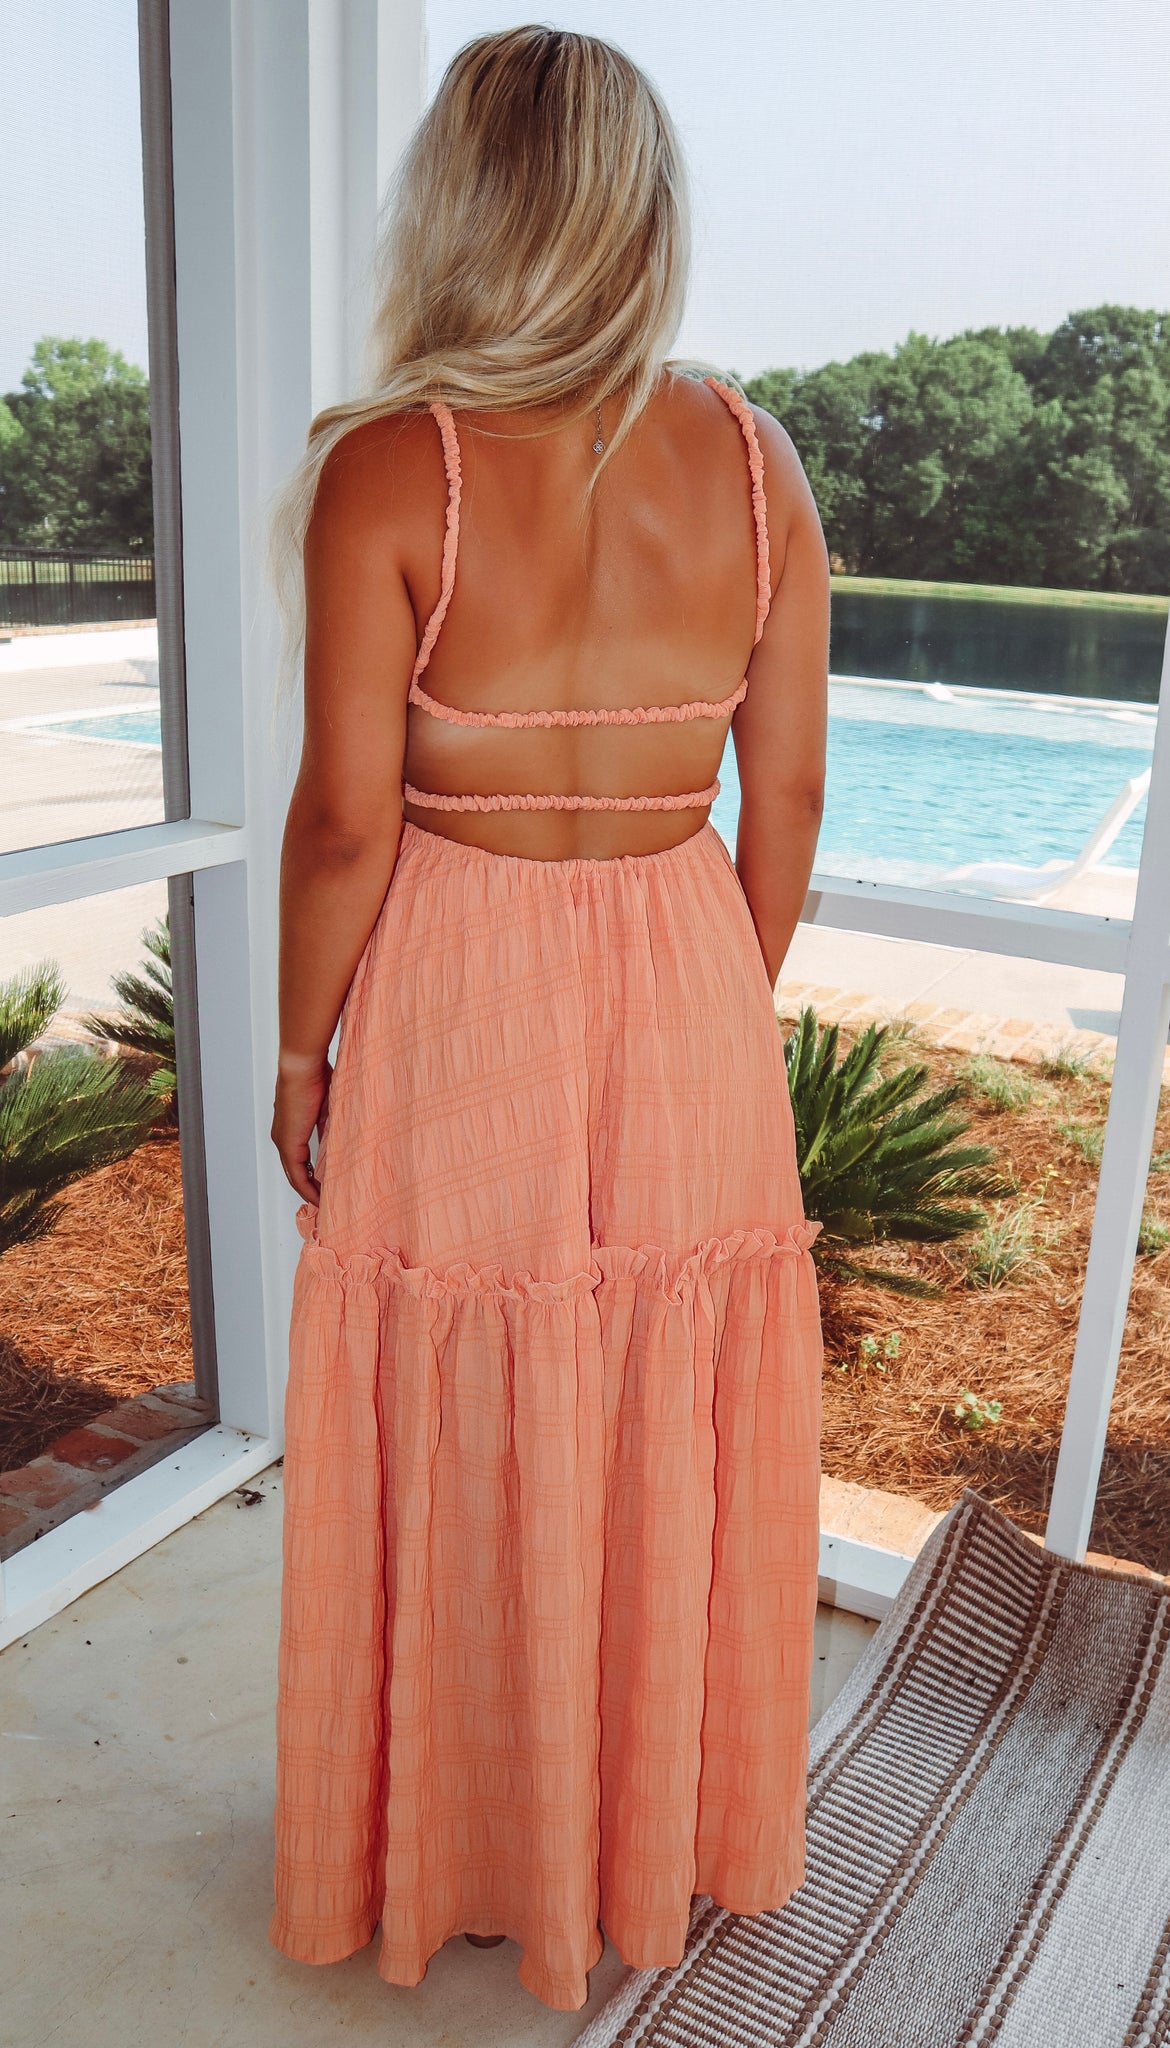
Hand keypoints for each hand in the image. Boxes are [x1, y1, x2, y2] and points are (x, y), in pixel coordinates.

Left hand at [271, 1053, 331, 1205]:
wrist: (303, 1066)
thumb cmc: (316, 1076)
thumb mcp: (327, 1107)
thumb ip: (329, 1126)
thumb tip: (338, 1141)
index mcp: (291, 1128)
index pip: (298, 1159)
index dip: (310, 1176)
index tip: (324, 1186)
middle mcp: (283, 1137)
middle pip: (294, 1172)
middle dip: (308, 1189)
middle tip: (323, 1201)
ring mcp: (284, 1141)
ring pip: (294, 1175)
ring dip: (308, 1190)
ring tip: (322, 1203)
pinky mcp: (288, 1143)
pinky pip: (296, 1173)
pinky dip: (306, 1187)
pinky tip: (318, 1196)